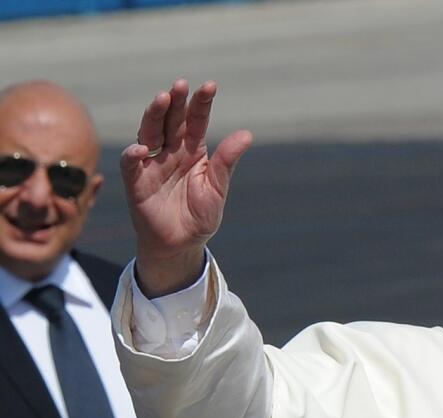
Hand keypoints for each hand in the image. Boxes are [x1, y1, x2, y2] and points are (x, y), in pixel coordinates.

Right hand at [120, 79, 252, 296]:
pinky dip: (134, 154)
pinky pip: (132, 164)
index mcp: (193, 151)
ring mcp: (152, 164)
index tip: (210, 86)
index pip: (196, 121)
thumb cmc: (200, 215)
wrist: (182, 244)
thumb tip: (247, 134)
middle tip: (180, 85)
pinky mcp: (137, 181)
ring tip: (162, 100)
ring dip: (154, 116)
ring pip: (149, 132)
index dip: (201, 104)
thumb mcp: (217, 188)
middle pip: (170, 120)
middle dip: (175, 102)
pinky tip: (142, 148)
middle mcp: (171, 151)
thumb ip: (227, 161)